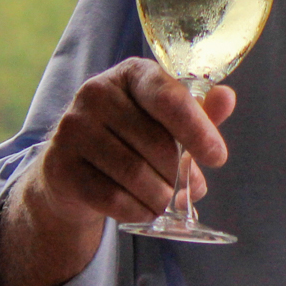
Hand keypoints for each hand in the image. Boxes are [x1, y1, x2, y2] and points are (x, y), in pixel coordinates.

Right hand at [34, 57, 236, 226]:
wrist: (75, 172)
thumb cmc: (134, 139)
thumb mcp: (168, 122)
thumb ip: (200, 112)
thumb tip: (227, 98)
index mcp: (132, 74)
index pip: (169, 97)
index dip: (198, 130)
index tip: (217, 158)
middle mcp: (96, 92)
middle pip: (155, 141)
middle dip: (178, 172)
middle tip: (188, 187)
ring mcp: (72, 127)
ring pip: (134, 172)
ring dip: (160, 195)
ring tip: (167, 201)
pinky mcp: (58, 165)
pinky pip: (110, 196)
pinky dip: (137, 210)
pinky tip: (144, 211)